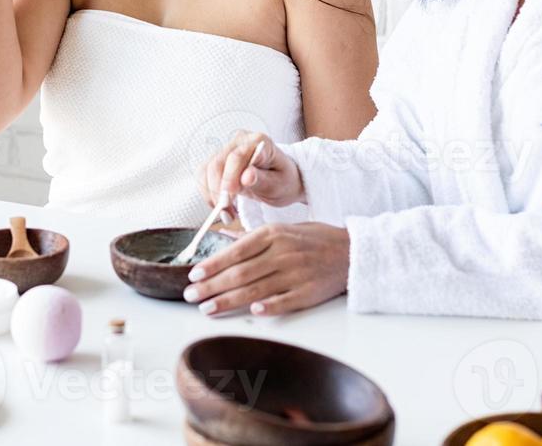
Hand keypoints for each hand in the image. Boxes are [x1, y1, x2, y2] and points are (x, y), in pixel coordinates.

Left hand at [182, 222, 348, 316]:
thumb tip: (222, 236)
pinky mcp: (307, 292)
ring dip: (228, 301)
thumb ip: (252, 237)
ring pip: (255, 290)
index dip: (212, 265)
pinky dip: (267, 307)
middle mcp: (282, 253)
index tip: (193, 275)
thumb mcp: (284, 228)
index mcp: (274, 234)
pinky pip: (283, 302)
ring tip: (207, 308)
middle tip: (191, 296)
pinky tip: (251, 312)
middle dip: (212, 286)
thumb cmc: (314, 239)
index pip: (236, 251)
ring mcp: (295, 274)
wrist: (350, 251)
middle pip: (240, 273)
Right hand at [198, 131, 303, 220]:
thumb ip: (262, 180)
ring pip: (206, 170)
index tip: (230, 197)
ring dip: (212, 194)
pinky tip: (221, 205)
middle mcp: (239, 141)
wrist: (282, 180)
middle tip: (228, 212)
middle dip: (219, 191)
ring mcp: (226, 150)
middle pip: (217, 163)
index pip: (237, 156)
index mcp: (258, 141)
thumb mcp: (279, 184)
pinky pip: (203, 176)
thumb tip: (246, 176)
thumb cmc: (283, 180)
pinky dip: (208, 193)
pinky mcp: (217, 161)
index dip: (230, 177)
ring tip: (227, 213)